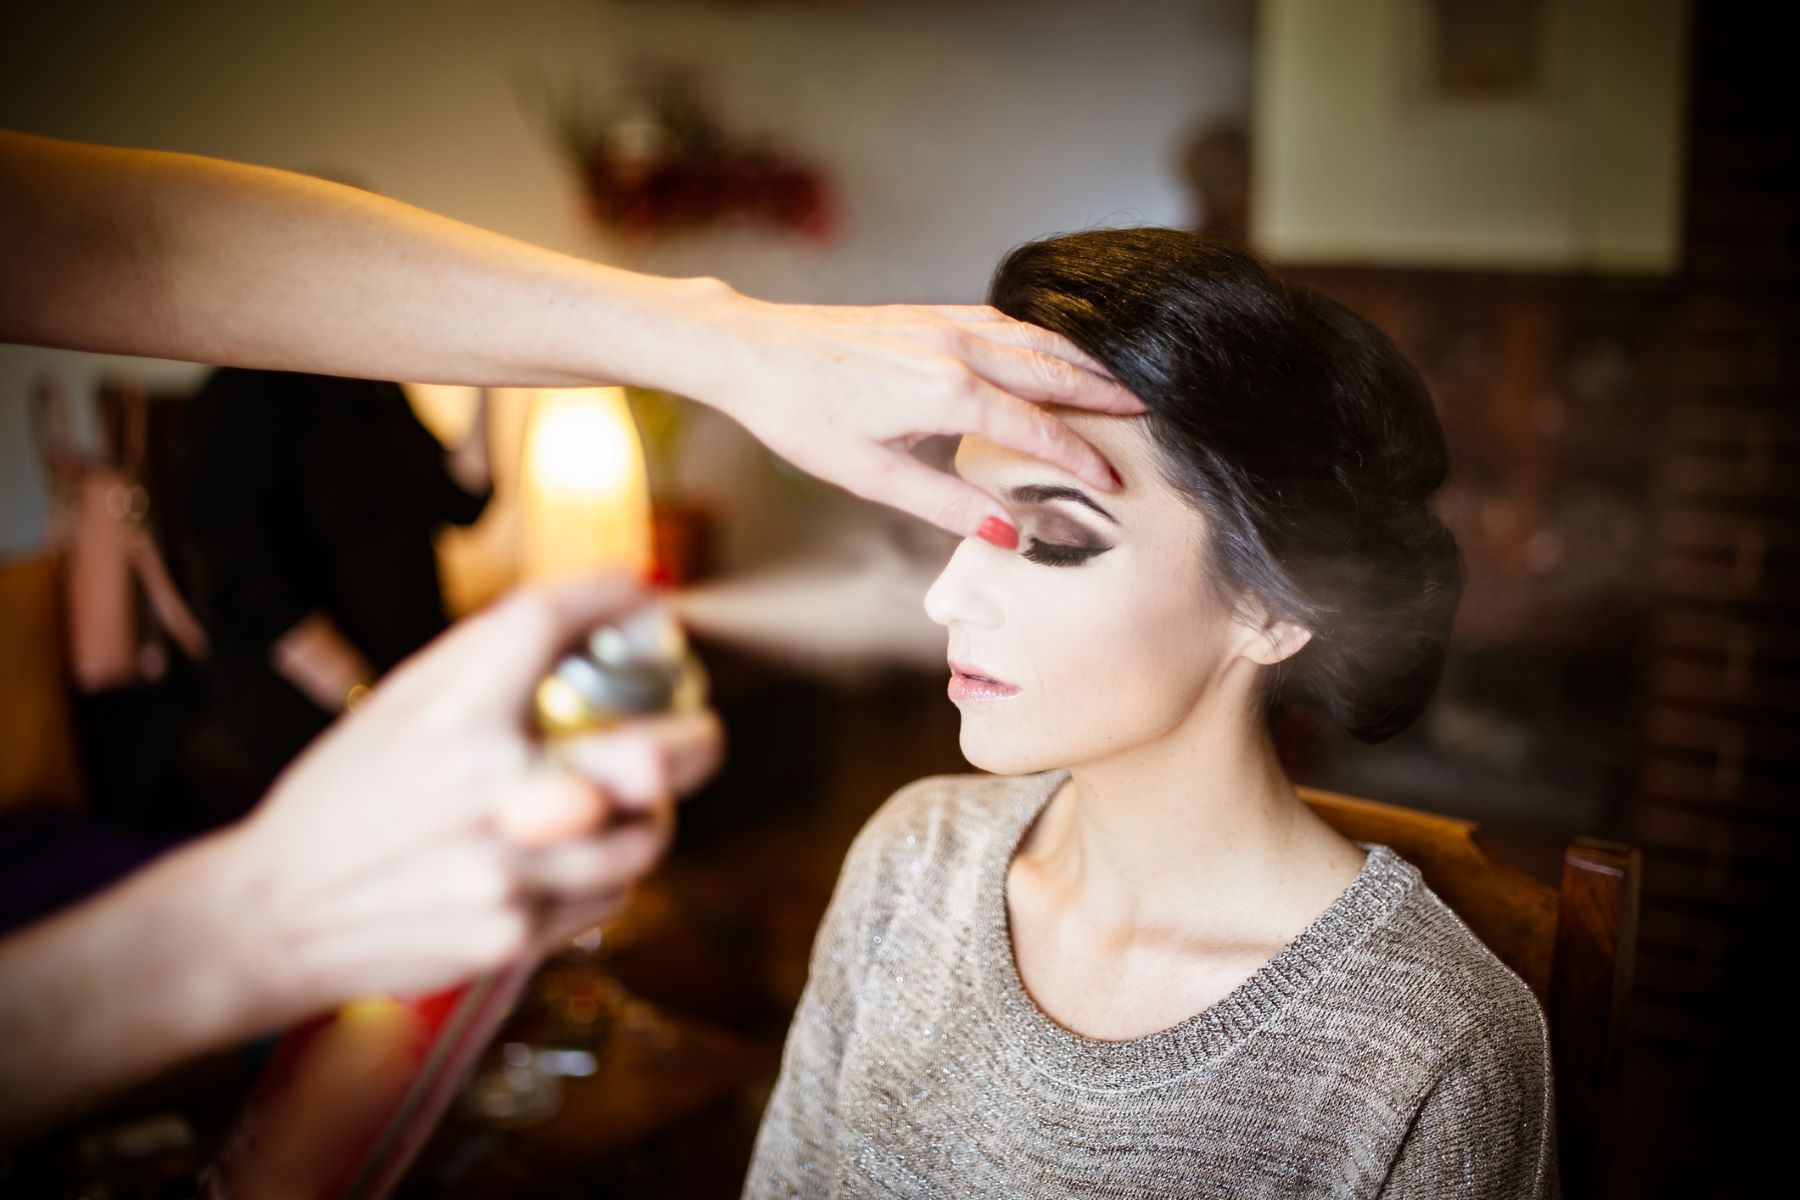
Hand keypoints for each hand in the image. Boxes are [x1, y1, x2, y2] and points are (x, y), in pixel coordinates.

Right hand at [211, 571, 722, 1024]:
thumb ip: (489, 664)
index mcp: (449, 716)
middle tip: (698, 732)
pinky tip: (569, 860)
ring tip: (617, 807)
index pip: (547, 624)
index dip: (611, 597)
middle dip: (696, 738)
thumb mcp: (400, 708)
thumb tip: (590, 615)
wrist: (273, 918)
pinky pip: (609, 896)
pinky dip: (606, 873)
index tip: (645, 600)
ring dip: (644, 817)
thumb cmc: (344, 801)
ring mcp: (508, 871)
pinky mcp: (515, 935)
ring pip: (644, 836)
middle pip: (651, 755)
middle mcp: (489, 791)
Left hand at [692, 293, 1145, 542]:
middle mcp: (954, 348)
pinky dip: (1043, 339)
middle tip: (1151, 415)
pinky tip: (1055, 351)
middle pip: (1052, 370)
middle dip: (1104, 395)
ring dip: (1081, 361)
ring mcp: (943, 323)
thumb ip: (944, 504)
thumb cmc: (801, 417)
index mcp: (945, 393)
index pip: (1035, 428)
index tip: (1115, 480)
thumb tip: (1006, 531)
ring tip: (1119, 384)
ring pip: (1035, 339)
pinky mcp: (928, 312)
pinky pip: (1005, 322)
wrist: (754, 352)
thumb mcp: (870, 476)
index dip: (1080, 456)